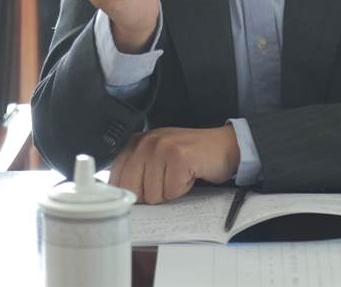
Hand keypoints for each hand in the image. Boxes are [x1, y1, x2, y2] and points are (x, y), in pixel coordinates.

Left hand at [109, 126, 240, 203]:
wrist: (223, 146)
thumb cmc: (190, 156)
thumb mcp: (157, 159)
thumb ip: (137, 171)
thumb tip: (120, 198)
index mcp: (136, 142)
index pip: (116, 179)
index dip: (131, 193)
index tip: (145, 192)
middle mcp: (146, 142)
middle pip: (133, 190)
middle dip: (152, 195)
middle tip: (168, 181)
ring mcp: (162, 147)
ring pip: (153, 194)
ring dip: (170, 192)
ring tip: (180, 174)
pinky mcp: (179, 157)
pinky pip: (171, 191)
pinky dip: (183, 189)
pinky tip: (190, 174)